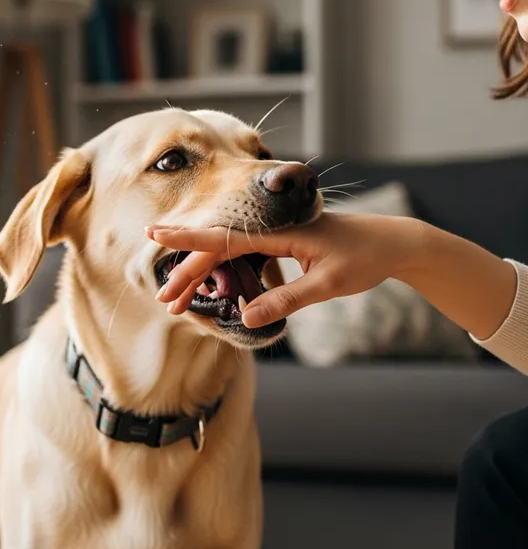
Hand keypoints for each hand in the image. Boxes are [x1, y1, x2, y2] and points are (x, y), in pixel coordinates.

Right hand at [147, 214, 425, 327]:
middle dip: (189, 273)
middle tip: (165, 300)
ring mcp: (276, 237)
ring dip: (203, 276)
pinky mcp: (282, 245)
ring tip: (179, 299)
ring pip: (228, 255)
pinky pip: (244, 257)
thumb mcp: (327, 284)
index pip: (224, 237)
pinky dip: (223, 272)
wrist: (393, 243)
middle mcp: (272, 230)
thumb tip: (245, 318)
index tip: (156, 235)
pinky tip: (210, 286)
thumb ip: (286, 299)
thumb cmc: (365, 257)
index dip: (188, 238)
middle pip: (218, 250)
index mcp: (280, 232)